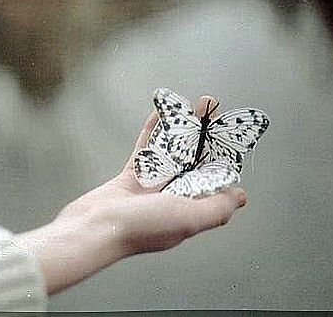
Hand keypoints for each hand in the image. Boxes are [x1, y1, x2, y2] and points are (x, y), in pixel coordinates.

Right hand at [15, 95, 247, 294]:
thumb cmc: (140, 227)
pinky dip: (153, 131)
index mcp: (189, 210)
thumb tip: (239, 197)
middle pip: (194, 161)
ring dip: (182, 128)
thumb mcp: (188, 218)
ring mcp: (150, 188)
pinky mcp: (130, 179)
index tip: (228, 133)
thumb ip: (217, 208)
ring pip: (171, 152)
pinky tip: (160, 113)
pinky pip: (145, 150)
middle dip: (204, 134)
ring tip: (193, 104)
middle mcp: (172, 199)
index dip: (221, 155)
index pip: (211, 179)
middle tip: (210, 106)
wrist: (93, 228)